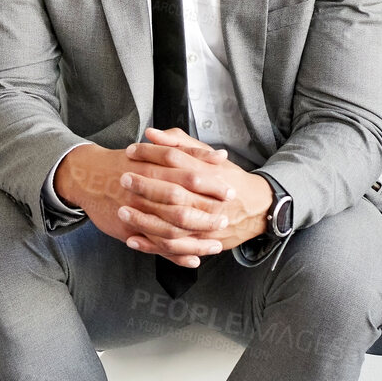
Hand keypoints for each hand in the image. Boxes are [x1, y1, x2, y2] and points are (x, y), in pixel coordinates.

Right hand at [54, 142, 221, 265]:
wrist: (87, 175)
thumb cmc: (125, 162)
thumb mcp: (153, 150)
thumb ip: (187, 150)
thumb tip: (221, 155)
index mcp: (154, 168)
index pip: (189, 176)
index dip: (211, 185)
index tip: (230, 191)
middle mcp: (146, 191)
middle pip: (182, 205)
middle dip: (206, 215)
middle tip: (226, 220)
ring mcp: (137, 212)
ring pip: (171, 230)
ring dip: (196, 240)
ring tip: (216, 245)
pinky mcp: (130, 230)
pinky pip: (156, 246)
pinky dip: (176, 255)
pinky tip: (194, 260)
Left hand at [119, 128, 271, 255]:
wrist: (258, 209)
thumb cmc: (230, 180)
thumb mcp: (209, 158)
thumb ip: (180, 145)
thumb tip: (152, 134)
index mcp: (210, 174)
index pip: (177, 159)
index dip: (151, 154)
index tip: (131, 151)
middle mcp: (209, 199)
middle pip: (174, 192)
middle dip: (146, 187)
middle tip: (123, 179)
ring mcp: (206, 223)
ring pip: (172, 224)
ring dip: (145, 220)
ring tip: (123, 212)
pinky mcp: (203, 242)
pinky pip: (175, 247)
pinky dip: (153, 245)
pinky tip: (133, 240)